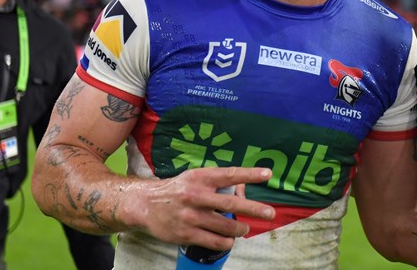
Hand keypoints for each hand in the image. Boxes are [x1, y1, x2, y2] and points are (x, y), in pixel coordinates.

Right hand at [126, 166, 273, 250]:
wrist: (146, 204)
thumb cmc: (178, 189)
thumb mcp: (195, 178)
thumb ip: (217, 182)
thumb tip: (243, 190)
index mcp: (200, 178)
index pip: (229, 174)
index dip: (250, 174)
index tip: (267, 174)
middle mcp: (195, 196)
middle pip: (231, 203)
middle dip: (254, 208)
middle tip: (270, 213)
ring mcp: (190, 216)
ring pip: (225, 226)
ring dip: (240, 228)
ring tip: (244, 228)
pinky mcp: (185, 234)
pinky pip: (213, 241)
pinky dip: (226, 242)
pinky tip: (229, 240)